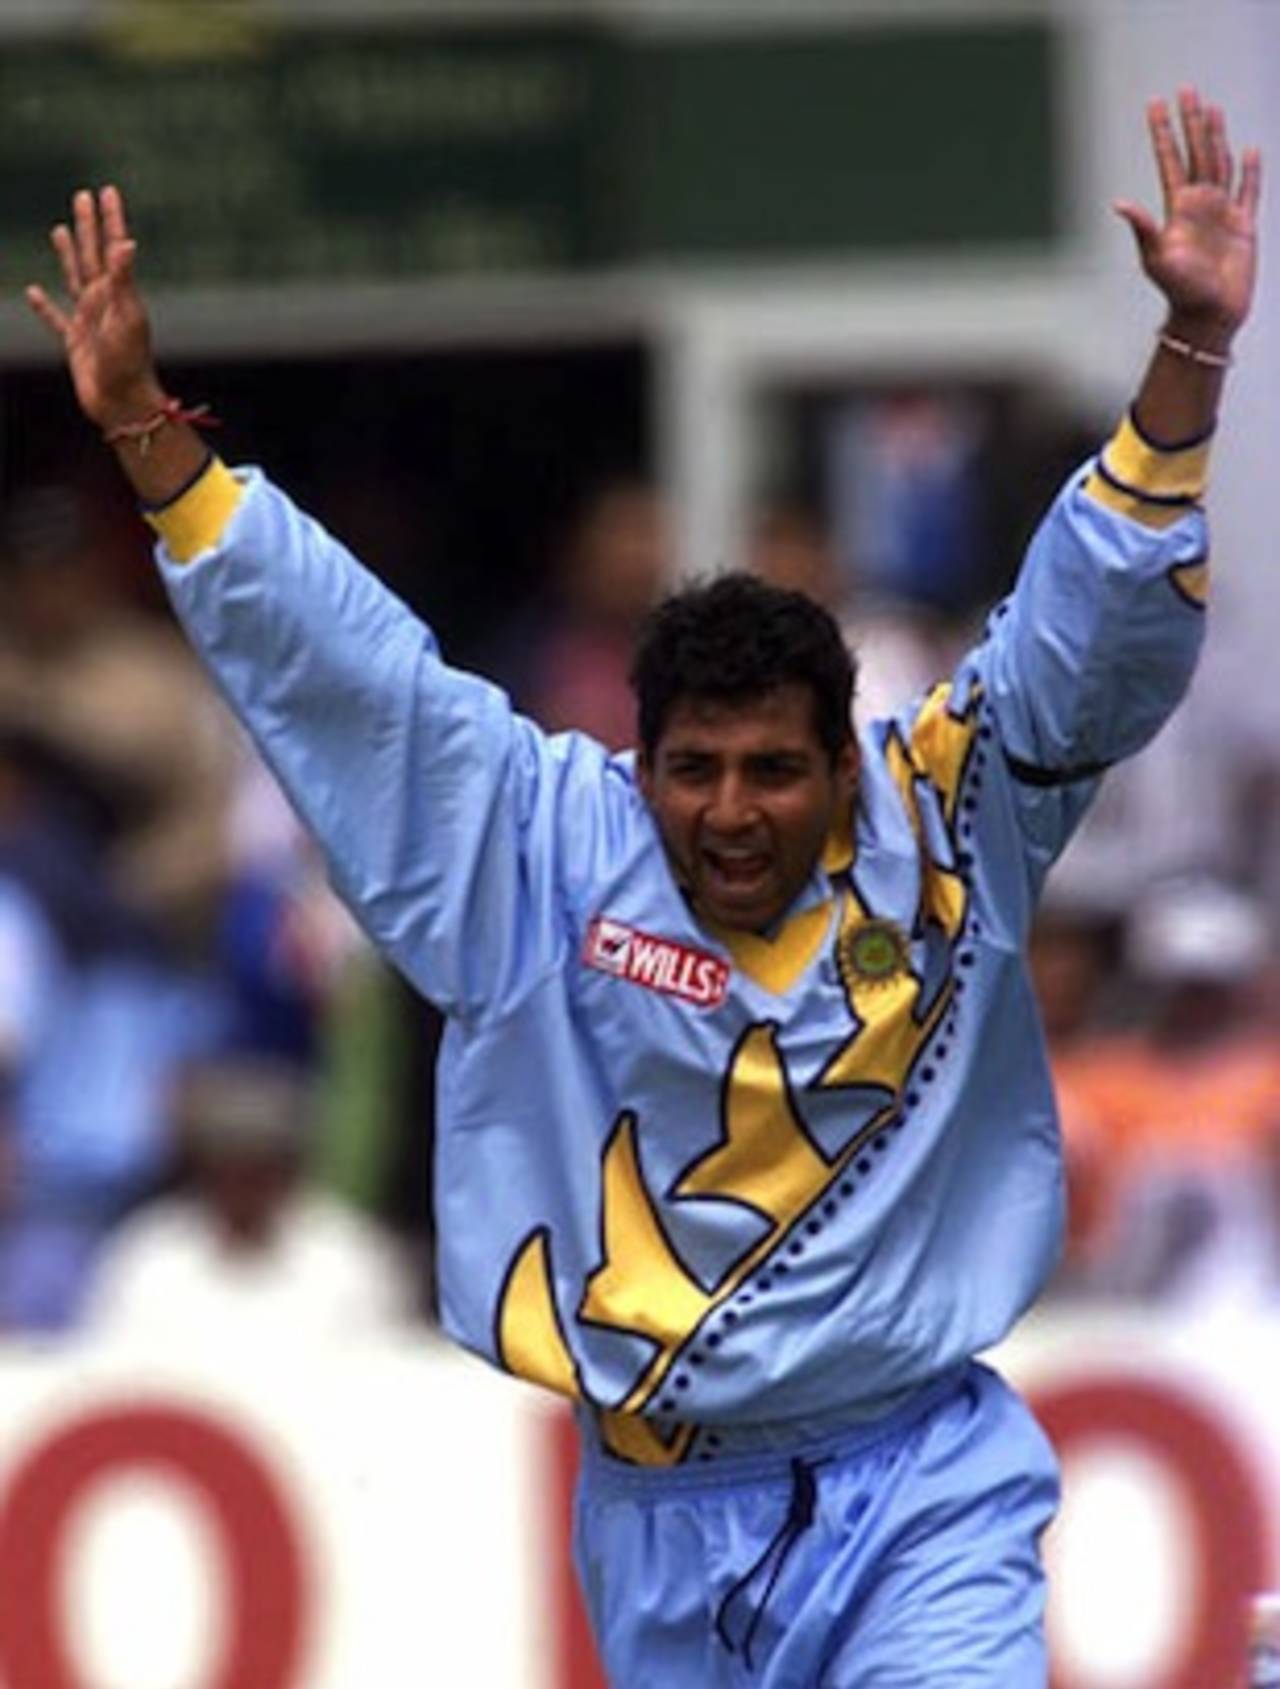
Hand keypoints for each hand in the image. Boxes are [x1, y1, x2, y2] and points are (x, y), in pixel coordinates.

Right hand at [25, 185, 165, 431]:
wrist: (123, 404)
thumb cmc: (129, 363)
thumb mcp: (127, 319)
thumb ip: (123, 281)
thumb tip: (126, 242)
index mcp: (116, 293)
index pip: (112, 247)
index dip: (110, 219)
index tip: (107, 191)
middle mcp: (103, 302)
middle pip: (92, 255)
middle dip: (88, 226)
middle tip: (82, 196)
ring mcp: (88, 321)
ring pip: (74, 279)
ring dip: (68, 254)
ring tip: (60, 231)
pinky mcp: (75, 343)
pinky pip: (56, 320)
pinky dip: (45, 307)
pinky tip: (34, 293)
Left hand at [1115, 87, 1260, 345]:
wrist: (1208, 315)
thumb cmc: (1178, 290)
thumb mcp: (1156, 257)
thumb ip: (1143, 227)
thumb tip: (1118, 202)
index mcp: (1177, 208)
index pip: (1170, 160)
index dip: (1164, 132)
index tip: (1155, 103)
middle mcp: (1199, 204)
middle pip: (1196, 152)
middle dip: (1191, 122)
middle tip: (1185, 89)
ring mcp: (1222, 212)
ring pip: (1220, 163)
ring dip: (1216, 136)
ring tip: (1211, 108)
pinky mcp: (1244, 226)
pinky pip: (1250, 191)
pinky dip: (1252, 171)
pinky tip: (1250, 149)